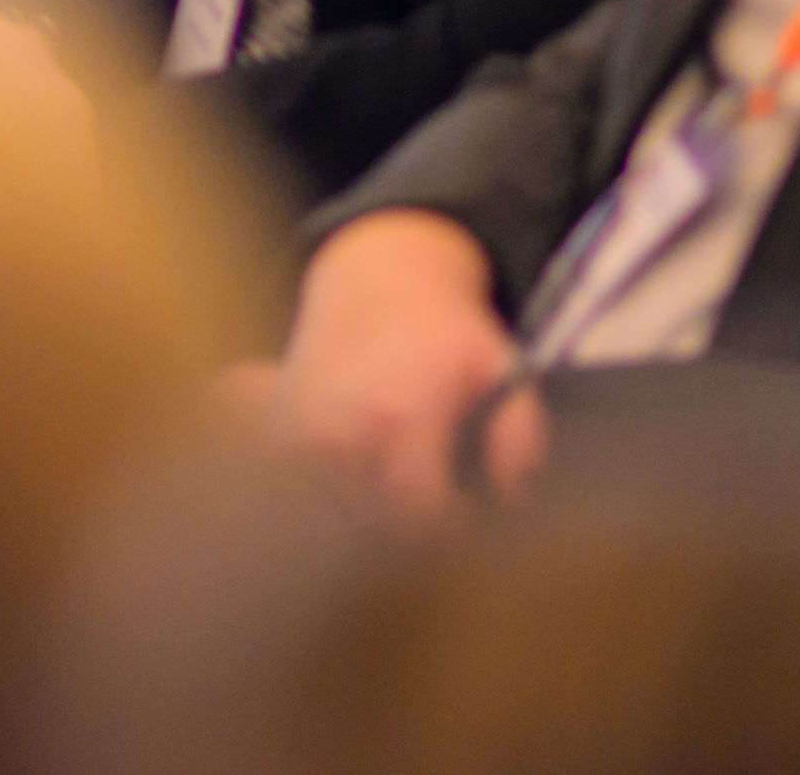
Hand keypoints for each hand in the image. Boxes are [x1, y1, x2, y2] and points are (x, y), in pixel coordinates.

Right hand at [274, 210, 527, 518]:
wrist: (374, 277)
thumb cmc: (442, 326)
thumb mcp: (502, 365)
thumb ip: (520, 435)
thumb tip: (512, 497)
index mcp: (398, 415)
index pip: (418, 514)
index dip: (450, 523)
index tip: (465, 508)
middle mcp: (341, 429)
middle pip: (380, 520)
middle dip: (413, 519)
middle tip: (437, 493)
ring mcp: (302, 433)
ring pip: (343, 511)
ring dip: (375, 507)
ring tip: (402, 471)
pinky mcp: (279, 433)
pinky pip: (311, 491)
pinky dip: (339, 489)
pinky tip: (367, 459)